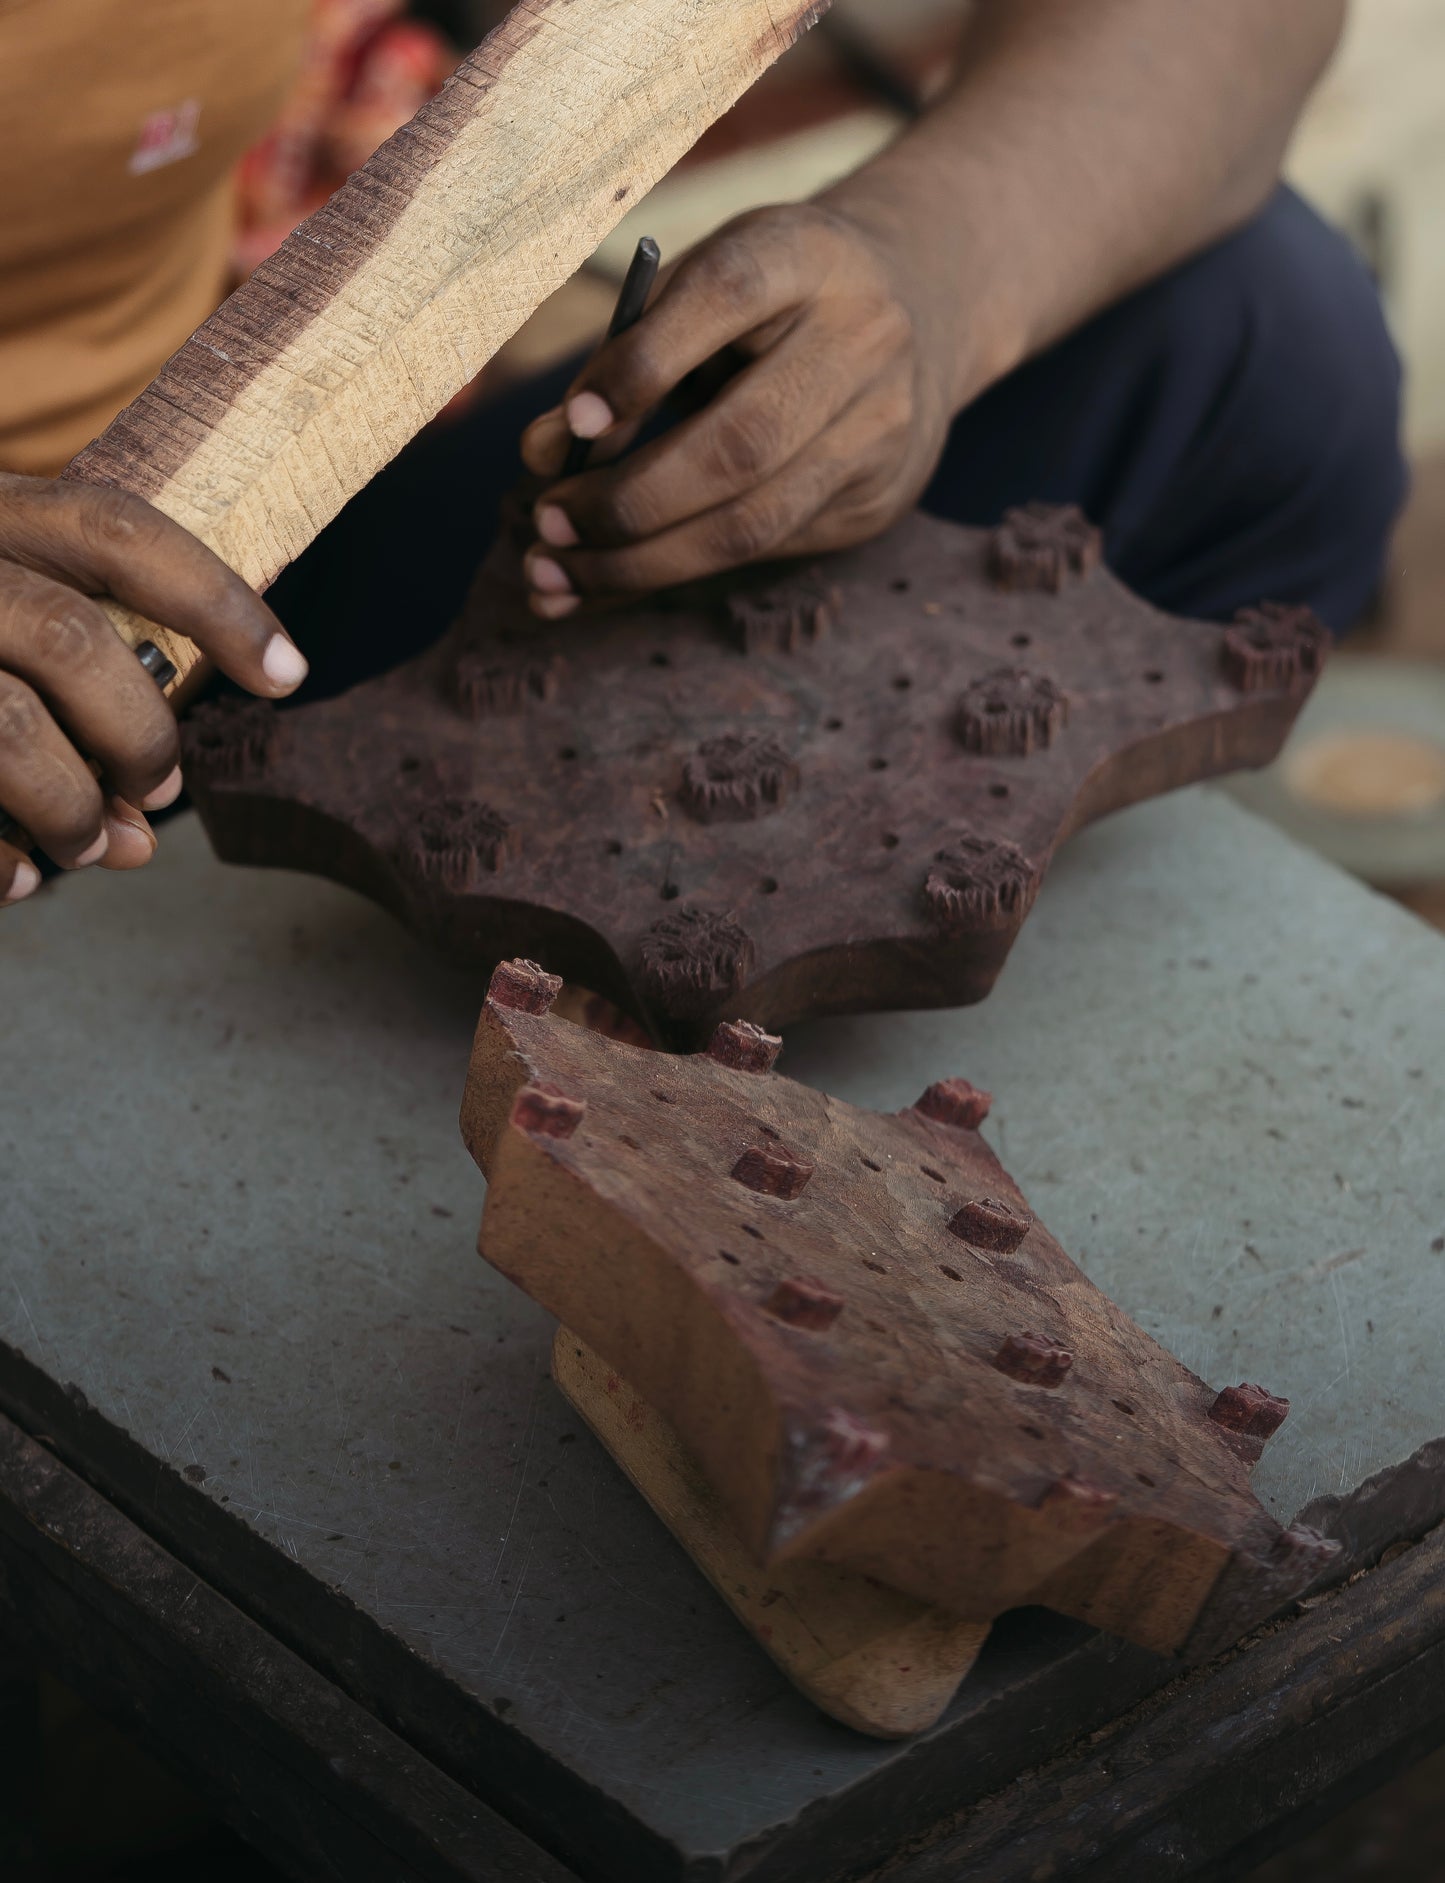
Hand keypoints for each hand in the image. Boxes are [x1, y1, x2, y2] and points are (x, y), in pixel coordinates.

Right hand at [0, 475, 307, 904]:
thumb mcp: (0, 602)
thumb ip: (78, 676)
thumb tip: (144, 830)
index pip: (118, 530)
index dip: (217, 600)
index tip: (289, 675)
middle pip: (68, 638)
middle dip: (136, 734)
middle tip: (158, 791)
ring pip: (3, 725)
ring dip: (68, 807)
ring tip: (91, 845)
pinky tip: (16, 883)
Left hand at [518, 201, 958, 615]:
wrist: (920, 311)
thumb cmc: (771, 300)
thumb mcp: (702, 289)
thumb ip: (623, 353)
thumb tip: (542, 453)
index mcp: (806, 255)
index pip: (725, 297)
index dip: (642, 366)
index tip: (569, 424)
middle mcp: (863, 340)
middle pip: (740, 445)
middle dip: (629, 502)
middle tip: (547, 525)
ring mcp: (880, 429)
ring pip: (752, 524)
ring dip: (642, 562)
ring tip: (557, 575)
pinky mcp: (877, 498)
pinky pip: (762, 553)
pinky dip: (672, 572)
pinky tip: (608, 581)